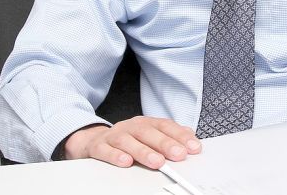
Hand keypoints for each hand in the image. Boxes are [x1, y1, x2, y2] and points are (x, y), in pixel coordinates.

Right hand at [63, 116, 201, 168]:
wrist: (92, 141)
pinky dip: (115, 156)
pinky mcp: (98, 146)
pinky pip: (105, 150)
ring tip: (157, 162)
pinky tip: (125, 162)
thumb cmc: (127, 140)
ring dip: (143, 151)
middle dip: (165, 143)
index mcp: (145, 123)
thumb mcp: (148, 136)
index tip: (194, 148)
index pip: (165, 126)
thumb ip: (169, 136)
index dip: (180, 136)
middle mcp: (130, 127)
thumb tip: (191, 139)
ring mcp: (114, 135)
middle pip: (148, 132)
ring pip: (128, 141)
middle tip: (179, 155)